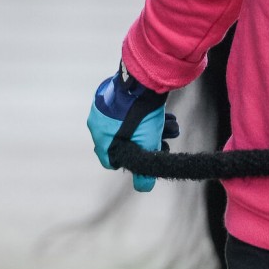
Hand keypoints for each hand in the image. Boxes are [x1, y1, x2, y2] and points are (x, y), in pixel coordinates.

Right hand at [89, 70, 176, 190]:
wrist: (143, 80)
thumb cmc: (141, 116)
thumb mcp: (145, 147)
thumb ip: (144, 172)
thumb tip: (144, 188)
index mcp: (101, 138)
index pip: (111, 160)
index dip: (129, 161)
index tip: (145, 158)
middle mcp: (98, 122)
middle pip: (124, 141)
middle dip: (146, 143)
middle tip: (164, 142)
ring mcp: (105, 105)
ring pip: (130, 124)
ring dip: (150, 128)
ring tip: (170, 126)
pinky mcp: (114, 91)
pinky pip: (129, 109)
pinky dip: (144, 114)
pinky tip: (164, 114)